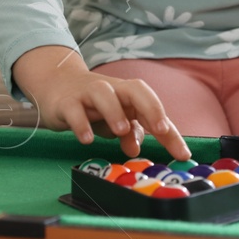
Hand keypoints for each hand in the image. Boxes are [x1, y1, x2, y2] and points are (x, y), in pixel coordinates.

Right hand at [12, 45, 192, 161]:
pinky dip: (81, 123)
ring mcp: (88, 94)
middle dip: (151, 108)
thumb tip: (135, 149)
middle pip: (135, 89)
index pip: (153, 109)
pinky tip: (87, 139)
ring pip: (103, 94)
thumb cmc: (93, 105)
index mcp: (128, 96)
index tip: (182, 153)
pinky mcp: (66, 102)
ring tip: (121, 131)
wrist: (56, 85)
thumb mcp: (115, 120)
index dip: (170, 131)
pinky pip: (74, 109)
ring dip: (115, 111)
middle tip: (160, 129)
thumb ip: (129, 133)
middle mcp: (112, 90)